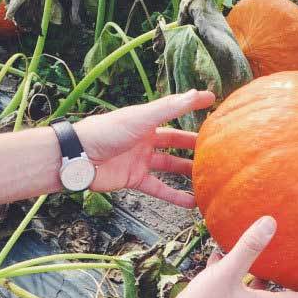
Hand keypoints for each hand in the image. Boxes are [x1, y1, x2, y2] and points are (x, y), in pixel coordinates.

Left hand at [75, 90, 212, 209]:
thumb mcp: (143, 117)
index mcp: (148, 119)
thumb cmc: (108, 131)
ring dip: (187, 172)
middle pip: (175, 142)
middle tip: (216, 150)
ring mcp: (141, 160)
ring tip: (208, 178)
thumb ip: (171, 107)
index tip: (214, 103)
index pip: (176, 111)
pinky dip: (174, 196)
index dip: (193, 107)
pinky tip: (191, 203)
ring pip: (170, 166)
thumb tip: (199, 94)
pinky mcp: (134, 180)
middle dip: (194, 146)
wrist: (81, 158)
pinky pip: (158, 188)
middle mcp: (146, 139)